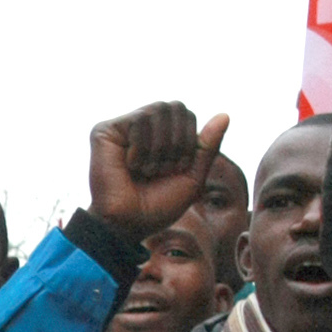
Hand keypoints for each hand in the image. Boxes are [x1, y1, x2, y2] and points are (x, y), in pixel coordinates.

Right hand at [88, 102, 230, 239]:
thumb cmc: (157, 207)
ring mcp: (124, 128)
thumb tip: (225, 115)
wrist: (128, 224)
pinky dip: (142, 148)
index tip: (176, 169)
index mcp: (162, 136)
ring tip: (146, 170)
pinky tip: (130, 165)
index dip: (189, 140)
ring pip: (158, 110)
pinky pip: (139, 120)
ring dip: (159, 148)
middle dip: (177, 142)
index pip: (187, 115)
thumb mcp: (192, 178)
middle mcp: (143, 128)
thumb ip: (207, 147)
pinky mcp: (105, 131)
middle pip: (176, 107)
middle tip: (161, 170)